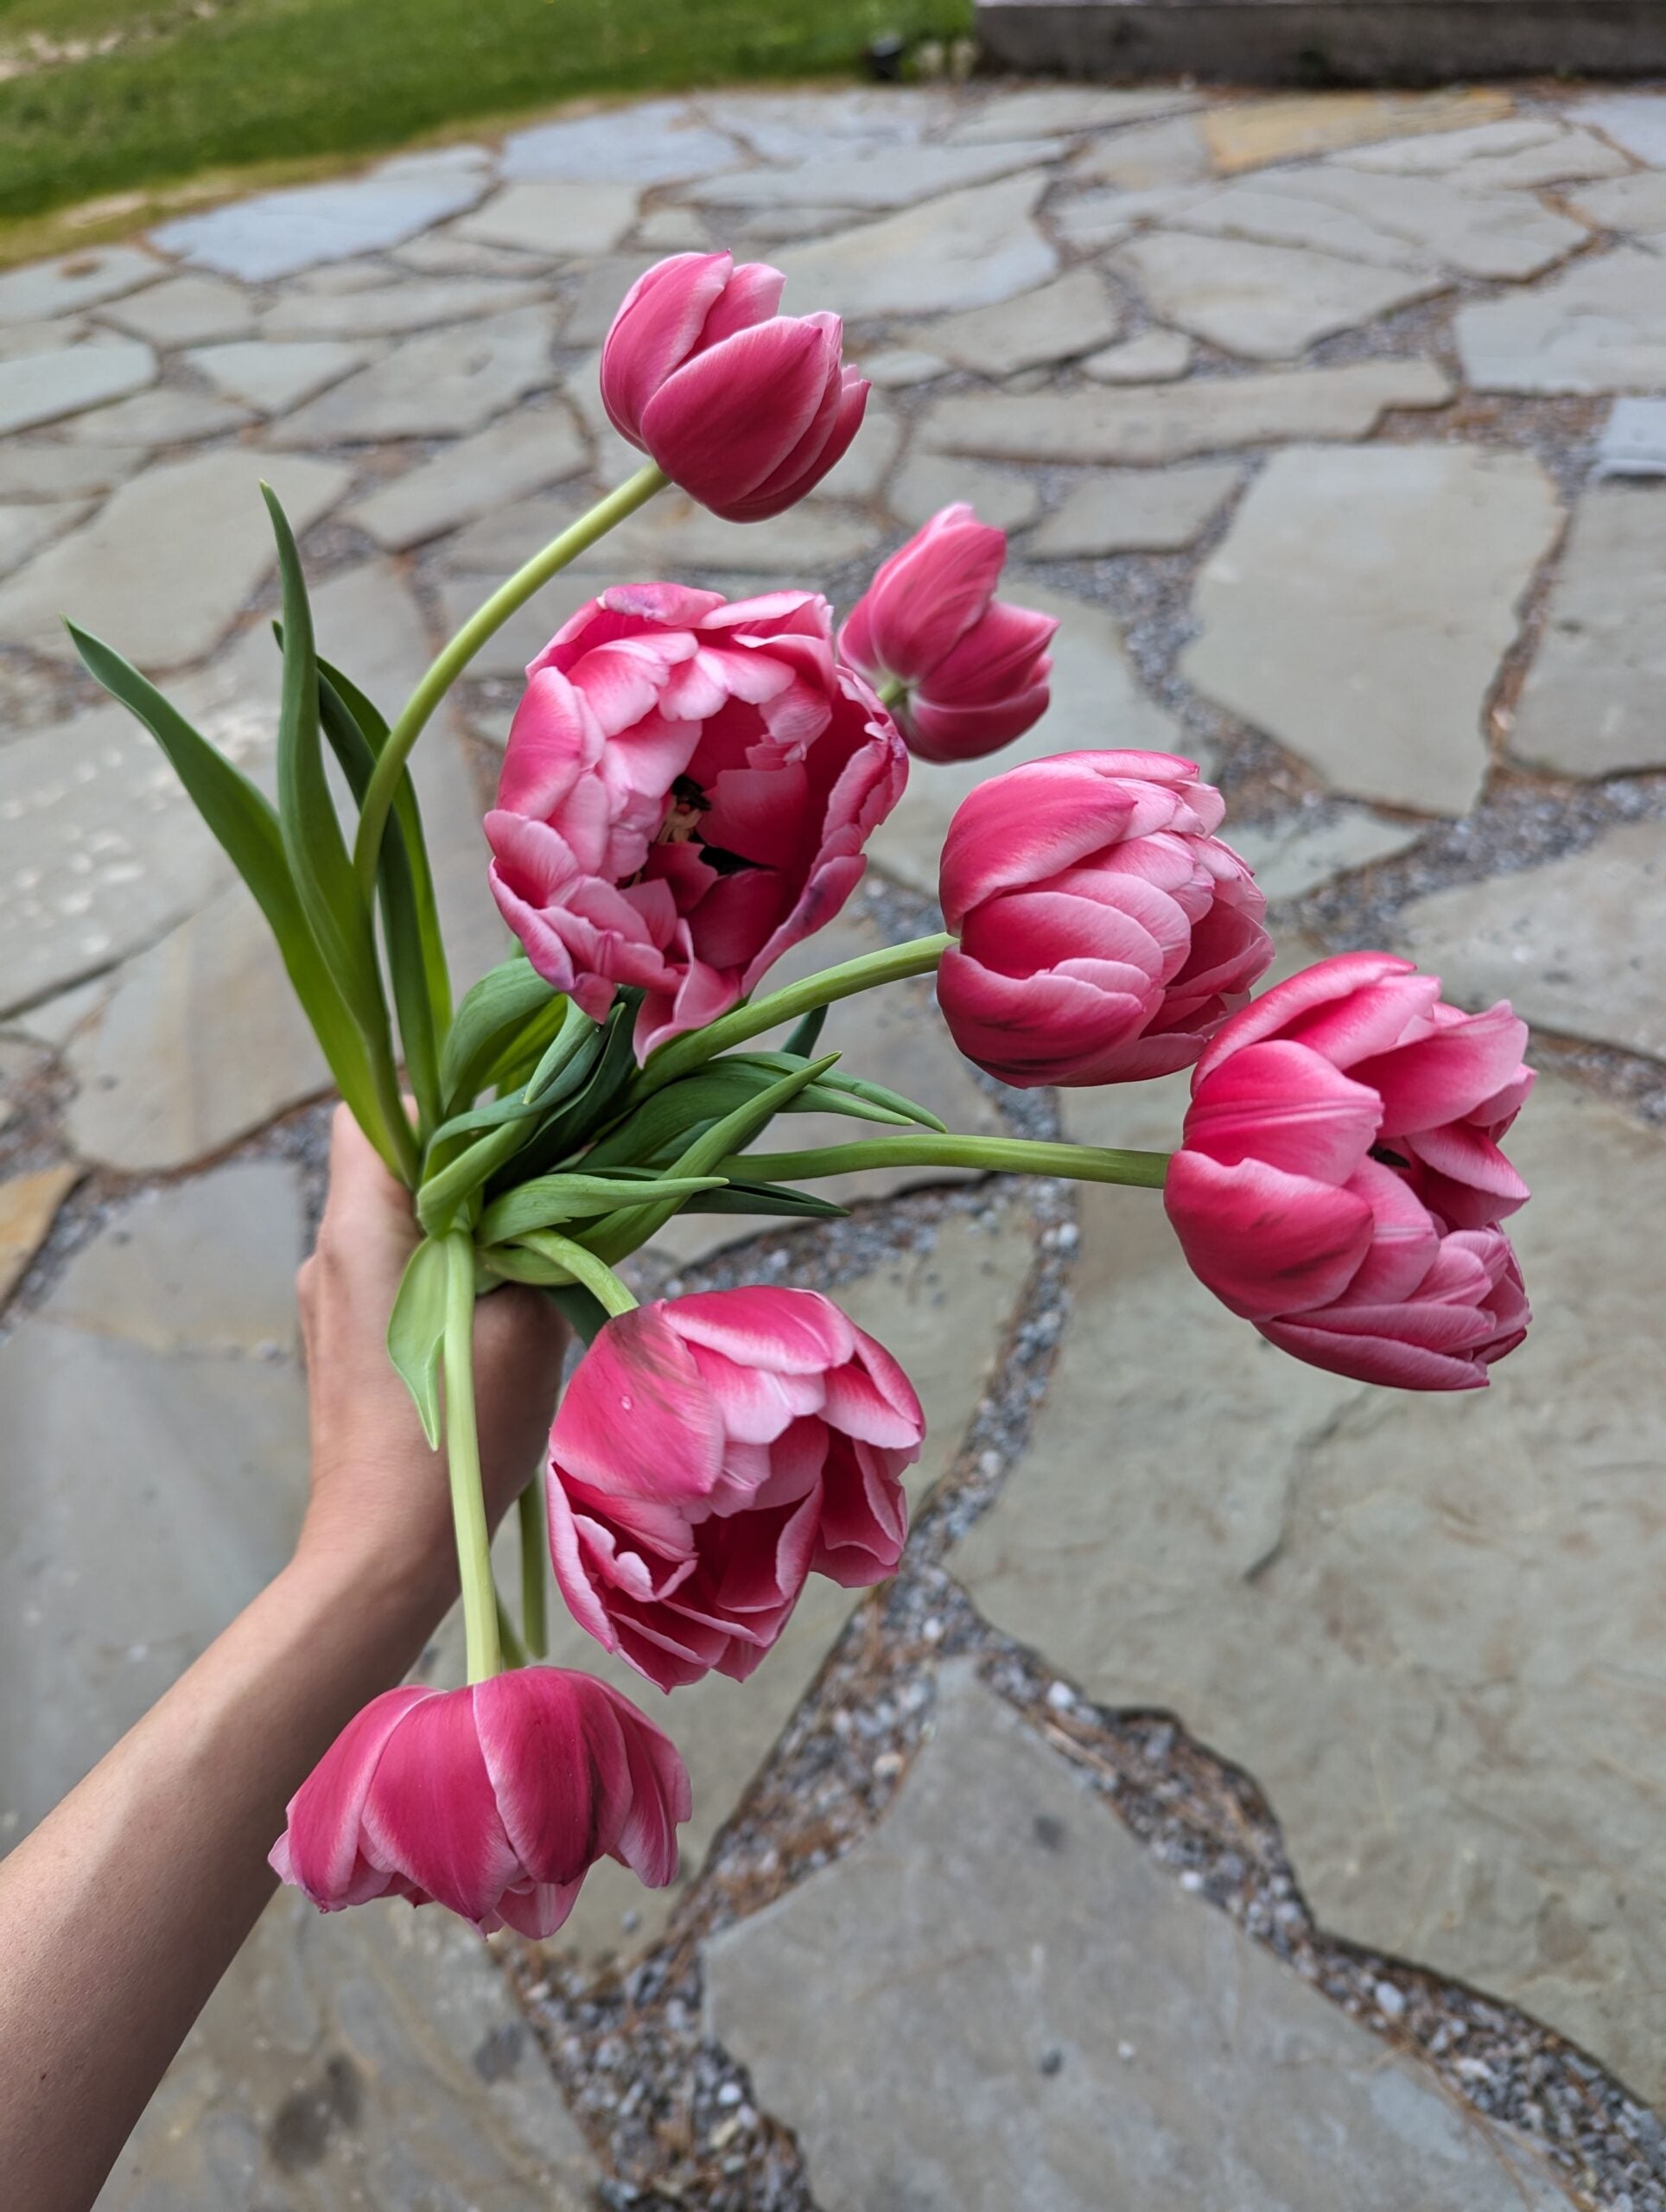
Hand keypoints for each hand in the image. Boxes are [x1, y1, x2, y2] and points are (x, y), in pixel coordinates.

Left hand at [293, 1106, 567, 1619]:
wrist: (385, 1553)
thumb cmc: (455, 1438)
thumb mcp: (529, 1326)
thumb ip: (548, 1240)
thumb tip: (573, 1188)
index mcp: (360, 1228)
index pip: (373, 1109)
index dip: (440, 1101)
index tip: (513, 1132)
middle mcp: (329, 1253)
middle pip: (395, 1163)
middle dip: (472, 1168)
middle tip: (544, 1193)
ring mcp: (330, 1300)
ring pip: (403, 1222)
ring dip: (467, 1226)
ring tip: (532, 1259)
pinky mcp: (345, 1342)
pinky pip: (398, 1273)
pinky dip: (449, 1273)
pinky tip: (501, 1314)